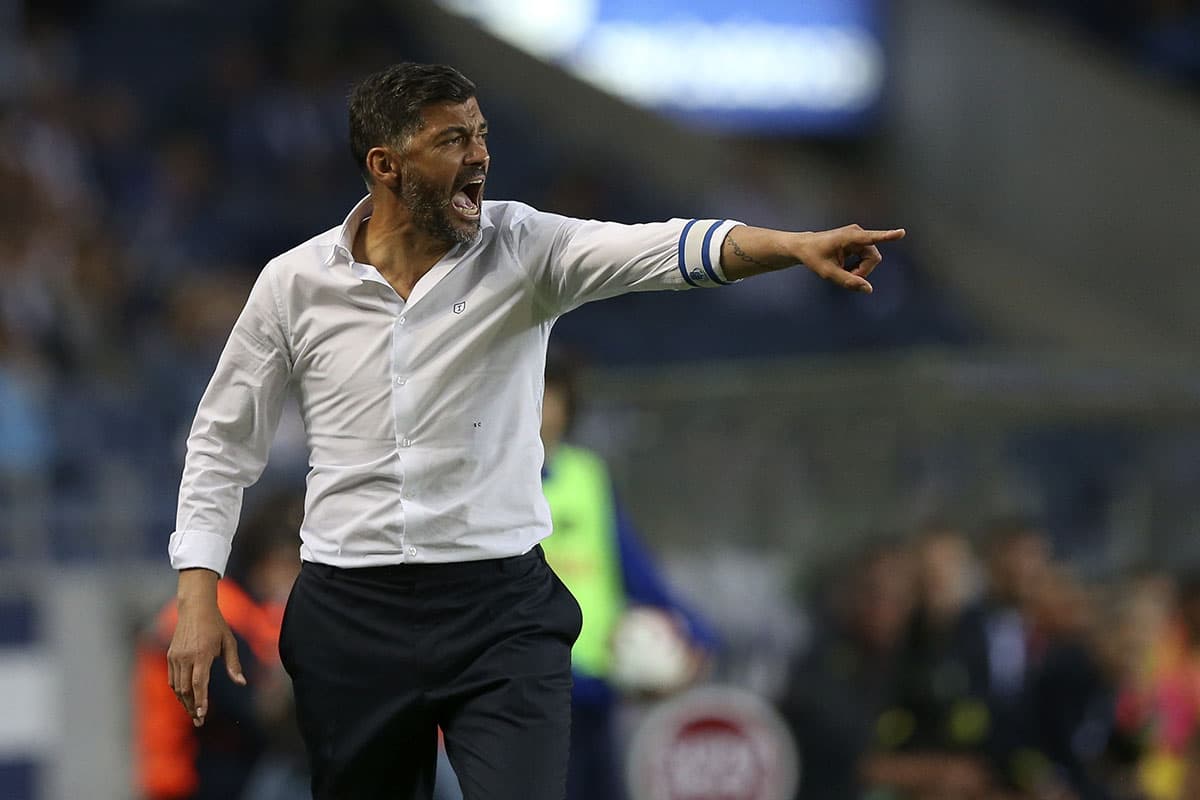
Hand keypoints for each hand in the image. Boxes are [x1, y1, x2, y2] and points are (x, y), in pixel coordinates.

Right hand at [167, 569, 244, 726]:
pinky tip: (186, 698)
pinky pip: (172, 679)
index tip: (202, 715)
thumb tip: (242, 683)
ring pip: (177, 687)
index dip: (200, 701)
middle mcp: (186, 657)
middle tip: (199, 722)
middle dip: (192, 707)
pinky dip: (178, 691)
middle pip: (186, 689)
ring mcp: (176, 657)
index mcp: (201, 654)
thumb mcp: (229, 642)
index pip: (199, 683)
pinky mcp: (170, 656)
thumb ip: (234, 664)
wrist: (195, 609)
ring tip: (194, 713)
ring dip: (185, 702)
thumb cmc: (216, 626)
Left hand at [793, 225, 905, 292]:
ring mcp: (859, 237)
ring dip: (860, 270)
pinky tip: (845, 266)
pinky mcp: (859, 242)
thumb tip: (868, 289)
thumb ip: (848, 281)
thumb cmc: (814, 256)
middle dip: (863, 271)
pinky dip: (858, 267)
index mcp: (848, 237)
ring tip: (843, 270)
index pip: (871, 238)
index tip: (901, 233)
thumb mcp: (828, 272)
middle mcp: (857, 234)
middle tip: (847, 276)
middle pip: (873, 258)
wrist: (804, 247)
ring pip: (871, 260)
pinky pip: (866, 259)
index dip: (887, 236)